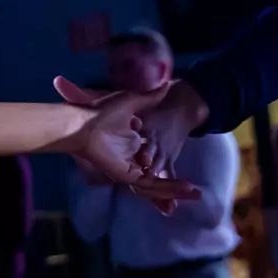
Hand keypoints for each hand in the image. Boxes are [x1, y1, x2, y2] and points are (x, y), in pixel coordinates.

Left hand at [54, 78, 203, 211]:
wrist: (82, 123)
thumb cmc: (101, 111)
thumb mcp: (132, 101)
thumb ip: (149, 95)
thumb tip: (165, 83)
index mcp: (132, 142)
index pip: (154, 156)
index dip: (167, 162)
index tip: (185, 163)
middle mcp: (131, 157)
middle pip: (157, 175)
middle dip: (173, 186)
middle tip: (194, 192)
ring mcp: (129, 167)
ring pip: (156, 184)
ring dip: (174, 189)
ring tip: (195, 194)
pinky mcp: (127, 173)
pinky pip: (150, 185)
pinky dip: (167, 187)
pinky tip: (184, 190)